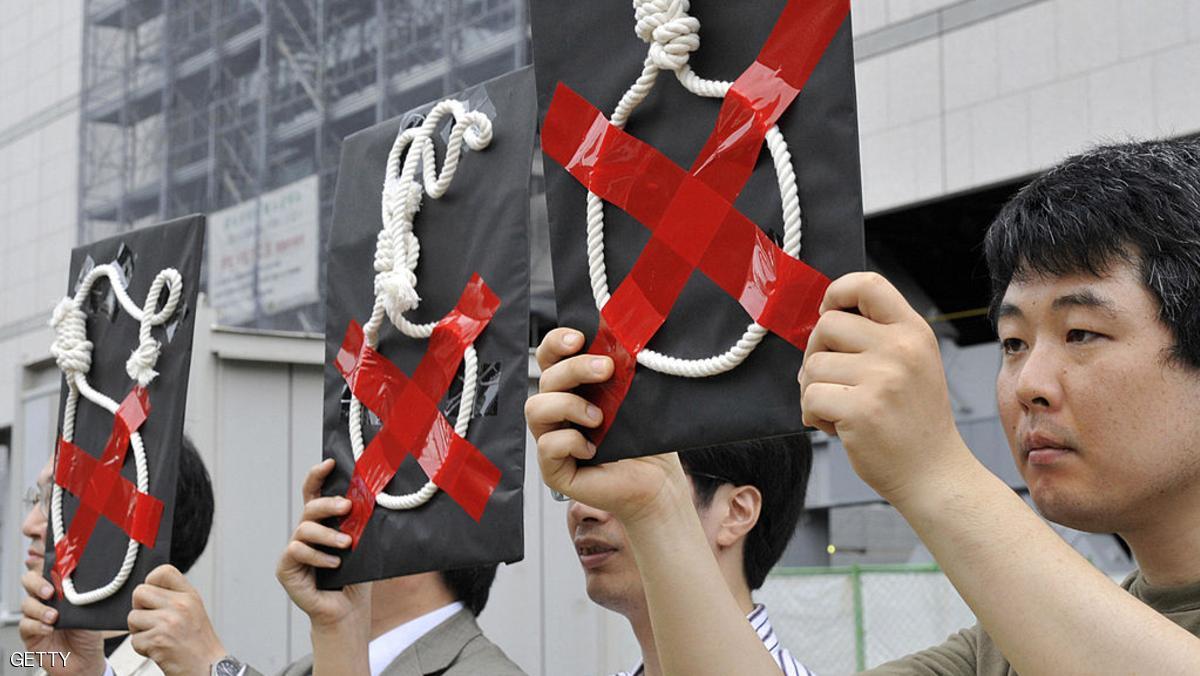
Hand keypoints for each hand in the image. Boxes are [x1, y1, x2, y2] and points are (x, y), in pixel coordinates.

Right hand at [18, 569, 105, 675]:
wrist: (85, 660)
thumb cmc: (88, 634)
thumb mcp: (91, 611)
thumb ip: (84, 596)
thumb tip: (86, 581)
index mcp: (60, 590)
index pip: (48, 570)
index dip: (46, 562)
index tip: (53, 561)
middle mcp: (45, 600)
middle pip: (30, 582)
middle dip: (37, 583)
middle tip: (50, 591)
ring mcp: (36, 616)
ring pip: (27, 604)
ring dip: (40, 608)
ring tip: (54, 616)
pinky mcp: (30, 634)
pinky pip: (26, 625)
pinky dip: (37, 625)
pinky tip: (49, 629)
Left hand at [126, 565, 225, 674]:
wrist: (207, 667)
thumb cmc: (199, 644)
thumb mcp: (194, 610)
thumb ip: (174, 597)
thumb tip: (146, 590)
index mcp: (189, 595)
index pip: (163, 571)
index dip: (151, 582)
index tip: (153, 597)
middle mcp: (180, 605)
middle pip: (140, 592)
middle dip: (140, 609)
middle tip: (153, 621)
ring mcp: (169, 622)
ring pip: (132, 617)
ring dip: (140, 631)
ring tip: (158, 637)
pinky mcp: (158, 640)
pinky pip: (134, 639)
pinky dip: (142, 648)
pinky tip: (159, 650)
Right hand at [275, 459, 370, 630]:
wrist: (348, 609)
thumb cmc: (356, 576)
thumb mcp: (363, 545)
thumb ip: (361, 524)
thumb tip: (375, 498)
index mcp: (322, 523)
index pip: (314, 492)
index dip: (318, 475)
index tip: (330, 463)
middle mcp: (305, 533)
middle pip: (311, 507)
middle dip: (328, 503)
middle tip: (347, 507)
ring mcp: (293, 549)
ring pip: (304, 528)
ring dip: (328, 535)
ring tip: (347, 544)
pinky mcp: (286, 567)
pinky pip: (297, 550)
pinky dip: (318, 556)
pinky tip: (334, 564)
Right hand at [525, 328, 692, 524]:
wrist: (658, 481)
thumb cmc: (646, 440)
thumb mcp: (635, 396)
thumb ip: (622, 369)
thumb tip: (621, 337)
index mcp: (573, 389)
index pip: (549, 358)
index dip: (556, 343)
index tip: (578, 338)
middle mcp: (557, 413)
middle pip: (545, 378)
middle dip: (575, 368)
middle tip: (607, 370)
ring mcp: (552, 440)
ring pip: (535, 408)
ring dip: (569, 405)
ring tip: (599, 418)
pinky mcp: (554, 470)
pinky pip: (547, 446)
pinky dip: (571, 442)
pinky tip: (593, 449)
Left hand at [798, 272, 969, 503]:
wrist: (933, 473)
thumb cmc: (912, 419)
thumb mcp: (912, 363)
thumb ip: (877, 336)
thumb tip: (821, 317)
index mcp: (913, 331)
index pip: (867, 284)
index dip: (837, 292)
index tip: (827, 311)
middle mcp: (900, 349)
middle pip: (827, 324)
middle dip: (816, 352)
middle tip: (831, 379)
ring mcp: (882, 379)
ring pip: (812, 365)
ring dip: (814, 390)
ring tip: (841, 408)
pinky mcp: (861, 410)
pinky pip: (810, 396)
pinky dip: (813, 414)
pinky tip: (837, 427)